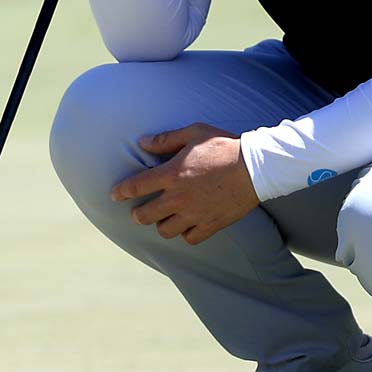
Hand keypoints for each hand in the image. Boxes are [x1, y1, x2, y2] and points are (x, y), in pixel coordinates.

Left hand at [110, 122, 259, 244]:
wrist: (256, 167)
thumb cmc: (224, 146)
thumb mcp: (194, 133)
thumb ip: (166, 139)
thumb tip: (142, 142)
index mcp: (172, 174)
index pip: (136, 186)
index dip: (121, 191)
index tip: (115, 194)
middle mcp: (179, 198)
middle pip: (145, 215)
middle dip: (137, 215)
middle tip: (137, 213)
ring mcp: (195, 214)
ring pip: (165, 231)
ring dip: (161, 225)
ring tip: (163, 219)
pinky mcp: (211, 224)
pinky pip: (190, 238)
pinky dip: (185, 234)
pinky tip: (186, 226)